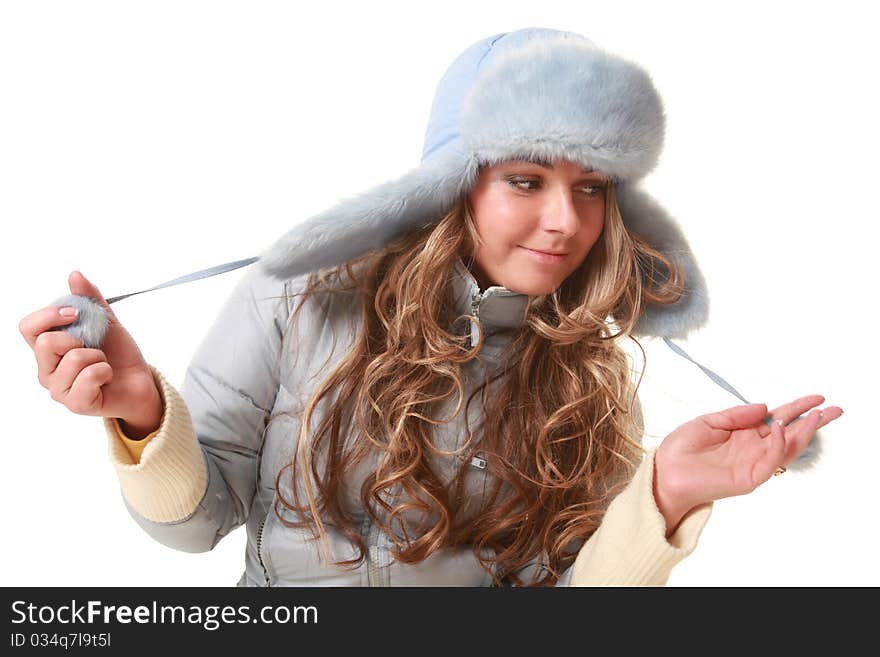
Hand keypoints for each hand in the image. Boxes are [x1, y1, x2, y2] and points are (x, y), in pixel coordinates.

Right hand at [19, 271, 162, 437]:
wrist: (140, 381)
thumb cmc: (118, 355)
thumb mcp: (106, 321)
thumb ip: (90, 299)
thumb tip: (74, 275)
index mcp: (49, 348)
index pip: (28, 327)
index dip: (48, 315)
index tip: (74, 312)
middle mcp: (47, 369)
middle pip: (44, 343)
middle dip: (77, 337)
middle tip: (93, 344)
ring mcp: (59, 389)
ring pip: (73, 359)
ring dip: (98, 356)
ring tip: (103, 363)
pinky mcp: (76, 404)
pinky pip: (88, 377)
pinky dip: (105, 371)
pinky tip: (107, 376)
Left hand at [653, 396, 843, 533]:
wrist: (665, 472)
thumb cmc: (681, 450)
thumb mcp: (708, 422)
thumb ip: (737, 415)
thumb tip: (765, 406)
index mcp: (744, 435)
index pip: (777, 419)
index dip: (797, 409)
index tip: (816, 398)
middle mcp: (752, 449)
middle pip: (790, 434)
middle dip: (813, 422)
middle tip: (834, 409)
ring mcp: (753, 464)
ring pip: (786, 448)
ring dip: (803, 432)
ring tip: (817, 416)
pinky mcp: (748, 478)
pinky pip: (770, 461)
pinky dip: (778, 445)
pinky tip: (782, 429)